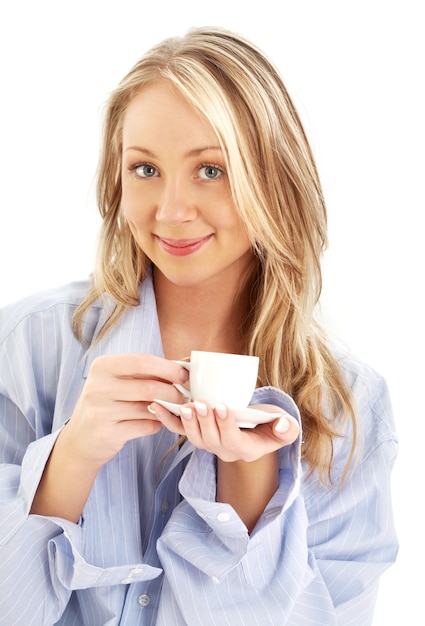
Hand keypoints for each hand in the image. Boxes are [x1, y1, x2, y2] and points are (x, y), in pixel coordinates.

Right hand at [66, 353, 187, 465]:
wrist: (81, 438)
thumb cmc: (107, 403)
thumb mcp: (119, 381)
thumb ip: (147, 372)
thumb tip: (185, 362)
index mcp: (102, 366)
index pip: (143, 361)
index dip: (169, 368)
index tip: (184, 375)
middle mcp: (98, 387)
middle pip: (149, 386)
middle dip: (173, 391)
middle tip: (184, 396)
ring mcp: (100, 411)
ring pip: (149, 408)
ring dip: (168, 409)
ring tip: (174, 408)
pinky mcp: (107, 433)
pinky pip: (146, 426)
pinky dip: (157, 424)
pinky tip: (156, 422)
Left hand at [149, 400, 298, 461]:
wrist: (256, 428)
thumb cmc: (270, 424)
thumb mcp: (285, 426)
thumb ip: (287, 428)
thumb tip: (282, 425)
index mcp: (246, 449)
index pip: (234, 442)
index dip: (227, 426)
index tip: (223, 407)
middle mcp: (224, 451)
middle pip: (211, 441)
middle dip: (204, 422)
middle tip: (200, 403)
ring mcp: (208, 443)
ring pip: (194, 438)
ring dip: (187, 422)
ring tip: (185, 405)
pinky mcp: (196, 433)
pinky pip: (179, 430)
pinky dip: (167, 419)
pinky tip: (156, 405)